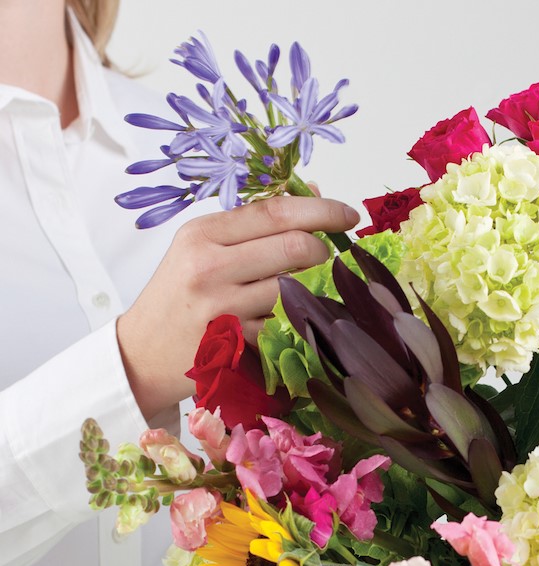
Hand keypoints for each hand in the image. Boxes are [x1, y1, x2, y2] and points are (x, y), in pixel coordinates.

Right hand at [116, 195, 358, 421]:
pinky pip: (288, 326)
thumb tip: (313, 193)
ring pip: (298, 289)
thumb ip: (256, 223)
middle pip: (296, 247)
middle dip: (323, 250)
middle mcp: (210, 267)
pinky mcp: (237, 345)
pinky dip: (300, 320)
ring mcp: (224, 309)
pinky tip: (293, 318)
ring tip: (308, 287)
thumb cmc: (181, 295)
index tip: (347, 215)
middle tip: (325, 257)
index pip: (276, 212)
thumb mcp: (204, 248)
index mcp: (203, 233)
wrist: (143, 352)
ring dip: (316, 287)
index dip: (322, 211)